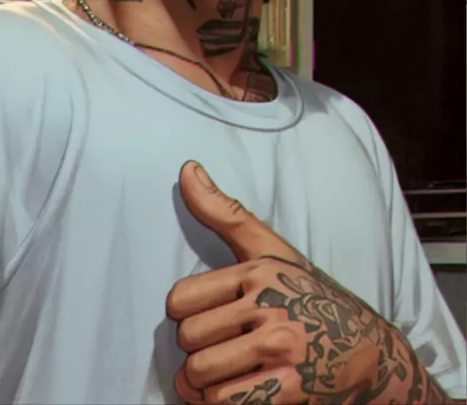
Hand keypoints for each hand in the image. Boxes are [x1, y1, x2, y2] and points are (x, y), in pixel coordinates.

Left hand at [166, 162, 409, 404]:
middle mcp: (271, 308)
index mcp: (259, 272)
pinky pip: (225, 403)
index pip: (181, 299)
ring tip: (221, 372)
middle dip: (196, 349)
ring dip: (203, 383)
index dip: (185, 312)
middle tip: (218, 347)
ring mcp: (282, 350)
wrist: (367, 349)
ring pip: (202, 375)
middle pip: (190, 340)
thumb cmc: (310, 293)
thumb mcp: (270, 249)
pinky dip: (220, 403)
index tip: (205, 314)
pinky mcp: (291, 391)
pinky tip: (234, 392)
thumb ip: (224, 212)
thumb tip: (187, 168)